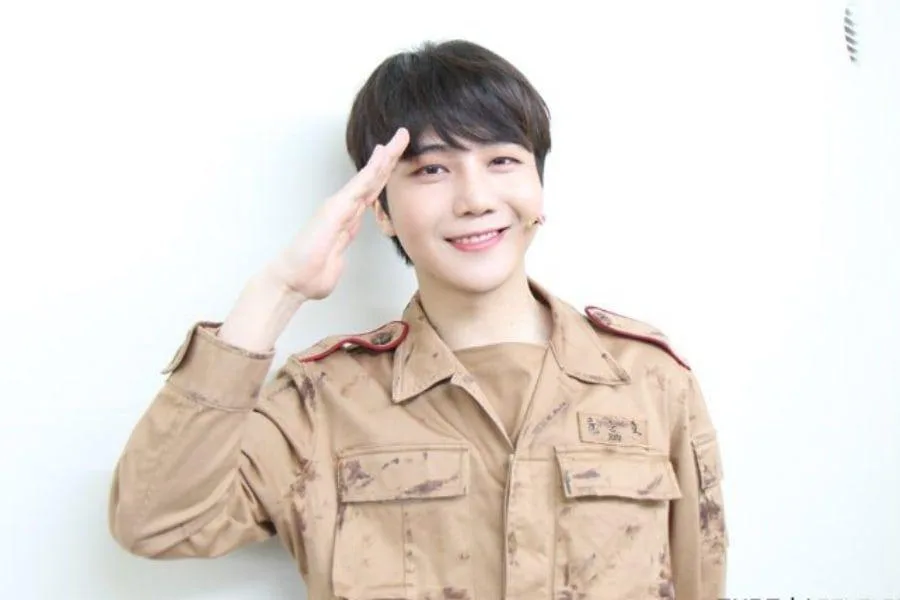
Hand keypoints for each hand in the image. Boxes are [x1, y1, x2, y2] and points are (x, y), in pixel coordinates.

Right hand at [268, 127, 409, 300]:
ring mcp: (339, 206)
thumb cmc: (310, 275)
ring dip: (385, 157)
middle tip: (403, 137)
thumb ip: (340, 254)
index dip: (385, 176)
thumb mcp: (335, 263)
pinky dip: (372, 169)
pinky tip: (383, 155)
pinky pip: (359, 186)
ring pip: (368, 176)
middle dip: (389, 158)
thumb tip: (339, 256)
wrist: (293, 281)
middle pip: (373, 179)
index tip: (398, 161)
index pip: (372, 193)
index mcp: (348, 221)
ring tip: (400, 137)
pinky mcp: (336, 209)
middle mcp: (344, 209)